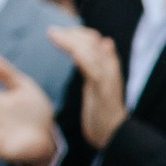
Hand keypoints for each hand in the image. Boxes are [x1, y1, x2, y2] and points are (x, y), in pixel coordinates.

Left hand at [54, 24, 127, 148]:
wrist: (113, 133)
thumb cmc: (104, 111)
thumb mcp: (100, 84)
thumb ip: (100, 65)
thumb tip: (106, 42)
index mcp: (108, 65)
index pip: (94, 39)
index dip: (78, 33)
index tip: (59, 33)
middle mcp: (110, 67)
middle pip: (92, 41)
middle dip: (72, 34)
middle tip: (52, 32)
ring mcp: (107, 78)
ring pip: (91, 51)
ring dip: (71, 41)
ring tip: (53, 35)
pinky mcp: (103, 90)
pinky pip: (93, 69)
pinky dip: (82, 57)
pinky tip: (71, 51)